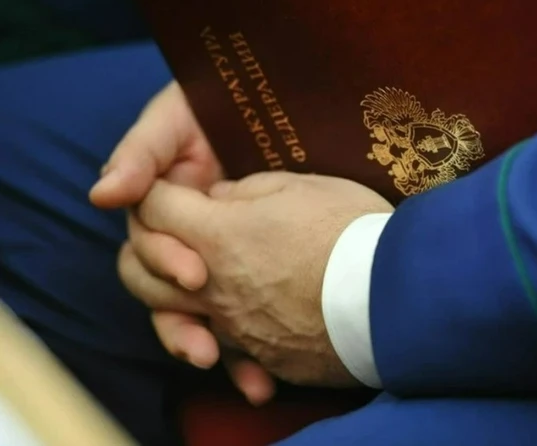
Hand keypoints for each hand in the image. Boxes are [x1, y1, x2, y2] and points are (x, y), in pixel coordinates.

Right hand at [89, 82, 273, 403]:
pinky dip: (247, 347)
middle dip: (180, 319)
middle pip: (163, 291)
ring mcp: (217, 253)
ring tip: (231, 371)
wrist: (278, 105)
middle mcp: (184, 234)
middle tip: (207, 340)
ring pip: (198, 311)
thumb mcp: (174, 117)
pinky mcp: (252, 268)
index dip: (165, 262)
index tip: (194, 275)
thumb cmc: (215, 100)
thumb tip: (102, 194)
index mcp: (163, 203)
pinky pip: (242, 314)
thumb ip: (140, 151)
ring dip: (207, 345)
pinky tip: (262, 375)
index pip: (148, 246)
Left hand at [124, 172, 393, 386]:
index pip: (153, 207)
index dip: (156, 190)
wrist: (395, 296)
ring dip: (175, 297)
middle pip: (136, 271)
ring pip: (171, 317)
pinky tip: (251, 315)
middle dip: (144, 248)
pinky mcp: (262, 354)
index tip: (175, 187)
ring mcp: (234, 328)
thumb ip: (244, 191)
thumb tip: (220, 201)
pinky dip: (223, 329)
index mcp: (217, 235)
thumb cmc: (350, 230)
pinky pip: (223, 344)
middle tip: (173, 235)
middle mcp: (213, 287)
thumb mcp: (300, 186)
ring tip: (202, 282)